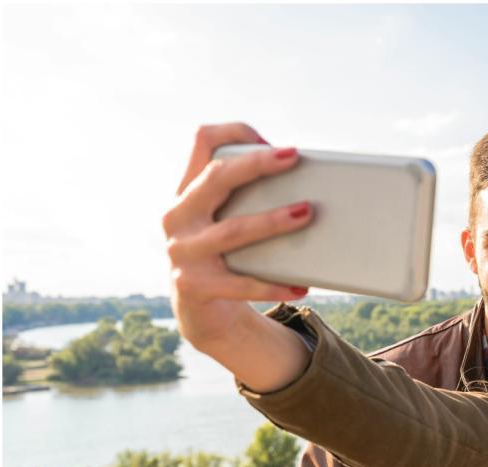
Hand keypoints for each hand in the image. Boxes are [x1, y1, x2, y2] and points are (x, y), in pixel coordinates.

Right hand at [163, 123, 313, 350]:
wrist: (201, 313)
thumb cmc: (227, 256)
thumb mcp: (226, 221)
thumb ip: (248, 197)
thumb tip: (309, 183)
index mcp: (187, 192)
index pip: (203, 142)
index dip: (235, 132)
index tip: (272, 141)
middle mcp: (178, 216)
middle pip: (215, 178)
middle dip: (256, 164)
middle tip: (293, 157)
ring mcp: (182, 252)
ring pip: (232, 230)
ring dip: (272, 221)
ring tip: (306, 213)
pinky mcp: (194, 286)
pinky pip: (239, 284)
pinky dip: (273, 285)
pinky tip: (299, 285)